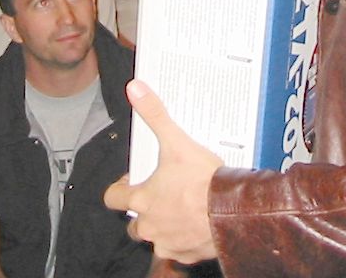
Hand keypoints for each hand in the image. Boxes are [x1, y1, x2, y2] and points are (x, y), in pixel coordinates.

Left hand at [104, 80, 220, 264]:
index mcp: (142, 200)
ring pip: (155, 238)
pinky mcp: (186, 255)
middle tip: (163, 194)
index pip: (113, 198)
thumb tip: (135, 90)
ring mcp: (167, 242)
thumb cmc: (204, 182)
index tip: (132, 181)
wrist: (233, 212)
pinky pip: (177, 250)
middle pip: (134, 223)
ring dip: (163, 226)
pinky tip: (196, 224)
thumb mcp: (176, 142)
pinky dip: (184, 240)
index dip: (120, 188)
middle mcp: (149, 225)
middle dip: (144, 211)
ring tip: (181, 209)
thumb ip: (155, 115)